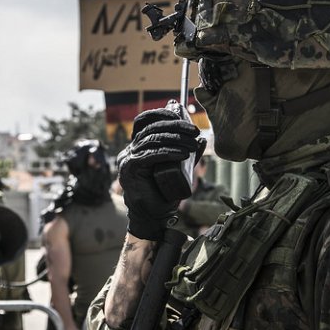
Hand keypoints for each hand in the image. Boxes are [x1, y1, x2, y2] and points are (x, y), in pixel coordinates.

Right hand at [118, 106, 201, 239]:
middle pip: (151, 128)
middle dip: (175, 126)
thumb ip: (187, 154)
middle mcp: (130, 150)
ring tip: (192, 145)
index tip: (180, 113)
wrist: (153, 216)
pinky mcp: (130, 168)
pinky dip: (167, 152)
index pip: (145, 121)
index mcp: (138, 147)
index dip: (161, 113)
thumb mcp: (179, 169)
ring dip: (174, 140)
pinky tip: (182, 154)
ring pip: (151, 140)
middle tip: (194, 131)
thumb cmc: (164, 193)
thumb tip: (202, 140)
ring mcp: (128, 158)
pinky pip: (150, 154)